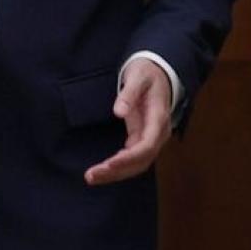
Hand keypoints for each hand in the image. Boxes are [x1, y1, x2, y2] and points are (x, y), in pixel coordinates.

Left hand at [84, 60, 172, 185]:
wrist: (159, 72)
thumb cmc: (148, 73)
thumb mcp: (138, 76)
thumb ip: (129, 93)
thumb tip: (118, 112)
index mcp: (158, 119)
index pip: (146, 146)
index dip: (128, 158)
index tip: (109, 164)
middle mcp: (158, 133)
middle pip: (141, 161)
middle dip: (117, 171)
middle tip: (91, 176)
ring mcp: (151, 137)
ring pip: (137, 164)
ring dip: (116, 173)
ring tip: (92, 177)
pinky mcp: (143, 138)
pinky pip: (132, 158)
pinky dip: (118, 167)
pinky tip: (102, 170)